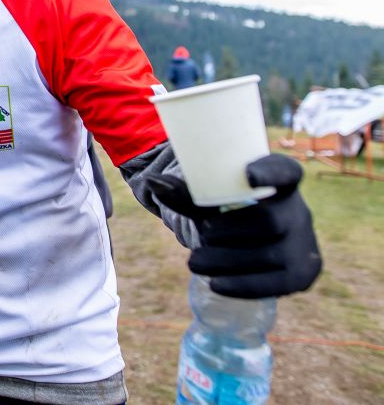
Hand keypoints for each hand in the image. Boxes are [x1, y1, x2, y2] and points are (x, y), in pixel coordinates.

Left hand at [146, 154, 321, 298]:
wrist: (250, 240)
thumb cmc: (226, 210)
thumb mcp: (207, 199)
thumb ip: (183, 193)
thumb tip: (153, 183)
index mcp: (279, 180)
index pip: (284, 171)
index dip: (270, 173)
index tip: (248, 174)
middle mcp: (298, 208)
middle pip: (268, 221)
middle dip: (229, 232)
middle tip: (201, 236)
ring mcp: (304, 241)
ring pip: (270, 254)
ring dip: (227, 262)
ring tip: (194, 263)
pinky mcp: (304, 270)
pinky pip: (278, 283)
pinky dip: (243, 286)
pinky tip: (216, 285)